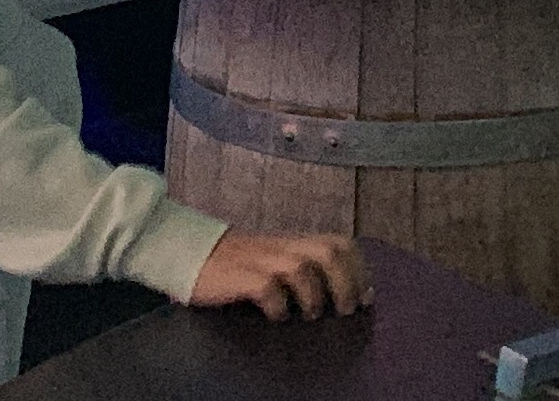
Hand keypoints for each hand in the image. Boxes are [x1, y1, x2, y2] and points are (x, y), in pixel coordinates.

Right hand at [189, 229, 369, 320]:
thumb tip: (345, 292)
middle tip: (347, 309)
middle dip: (346, 282)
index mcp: (295, 242)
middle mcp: (283, 246)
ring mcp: (261, 259)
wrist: (192, 253)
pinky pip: (266, 287)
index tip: (366, 297)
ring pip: (301, 266)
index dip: (359, 269)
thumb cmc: (239, 263)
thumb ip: (304, 266)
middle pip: (329, 251)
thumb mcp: (277, 257)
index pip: (340, 242)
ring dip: (314, 295)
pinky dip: (278, 306)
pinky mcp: (239, 275)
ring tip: (312, 314)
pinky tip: (277, 316)